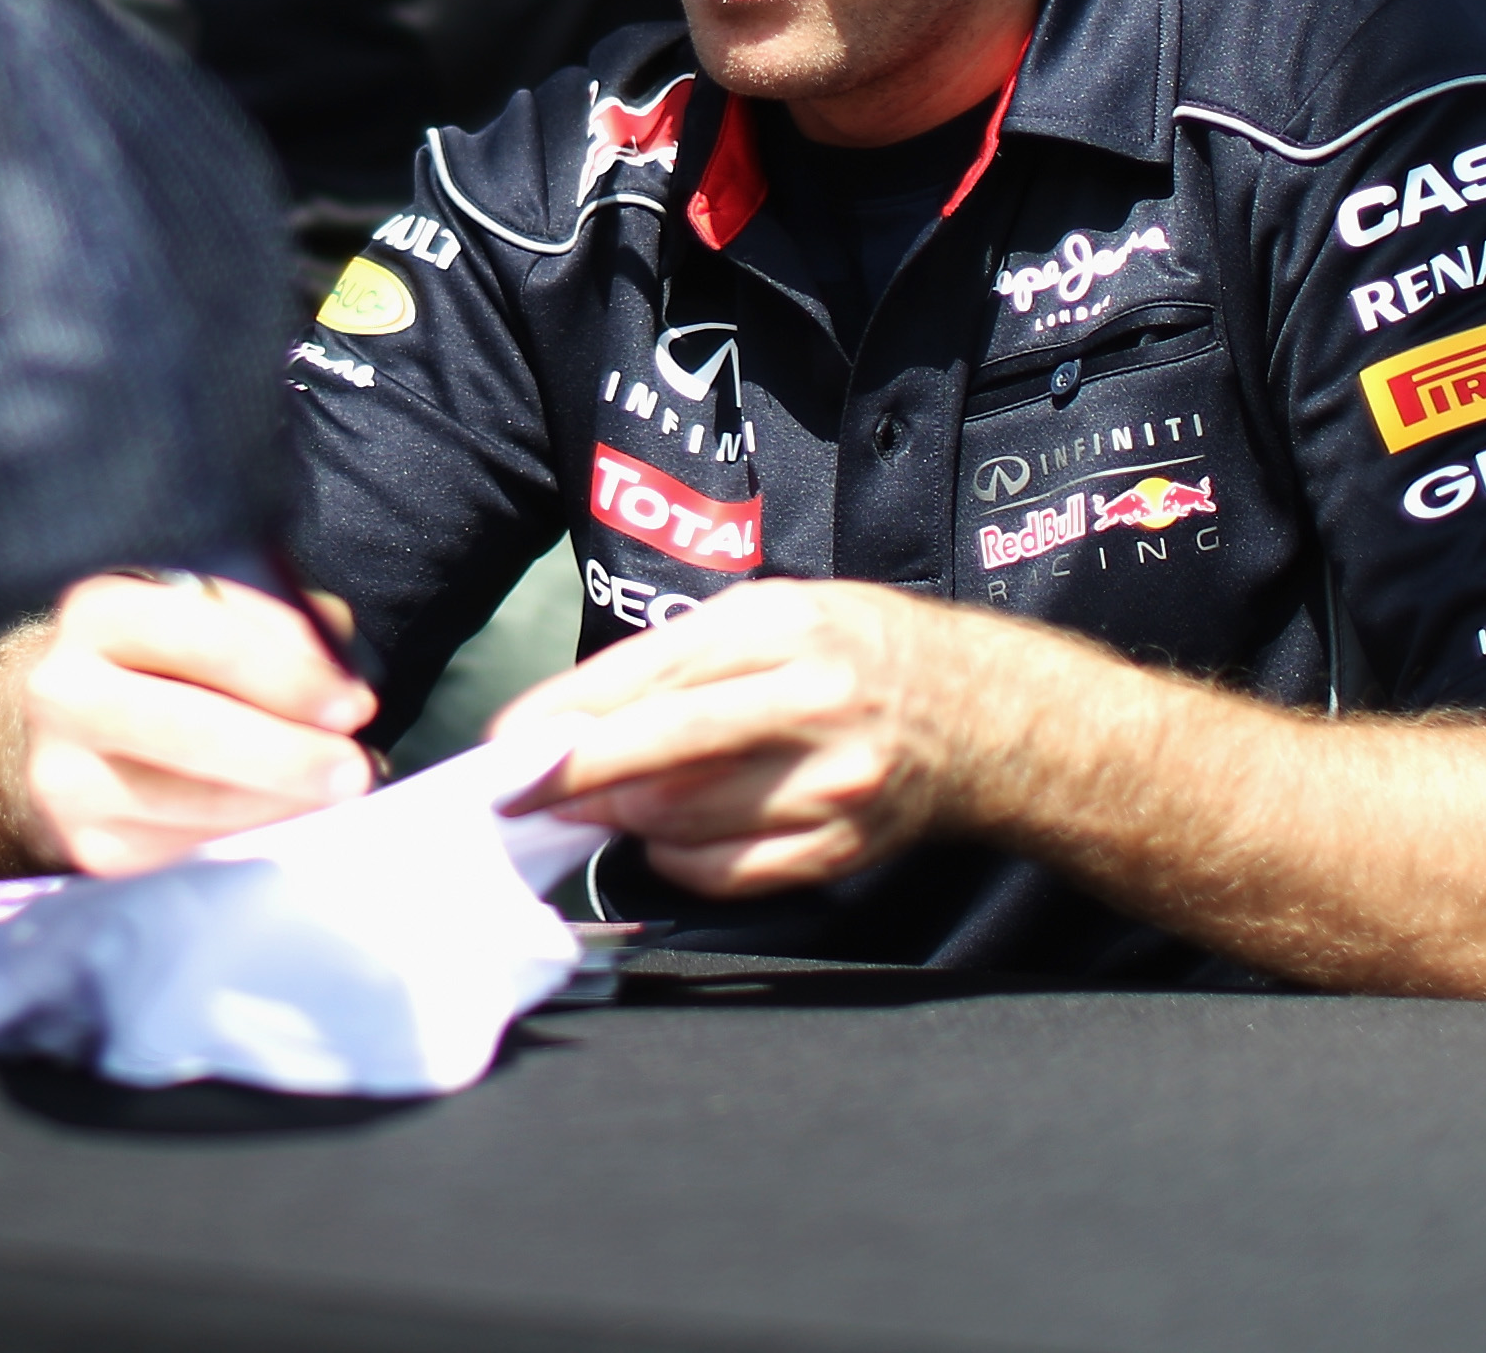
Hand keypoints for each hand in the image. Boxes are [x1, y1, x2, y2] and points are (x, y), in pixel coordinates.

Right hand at [1, 573, 376, 874]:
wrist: (53, 730)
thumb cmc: (157, 660)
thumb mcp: (202, 612)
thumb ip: (274, 621)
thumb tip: (339, 657)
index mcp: (100, 612)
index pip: (201, 637)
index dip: (286, 674)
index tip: (353, 704)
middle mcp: (64, 692)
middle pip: (189, 729)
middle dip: (286, 754)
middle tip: (355, 768)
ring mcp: (66, 777)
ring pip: (192, 803)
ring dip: (280, 803)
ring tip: (334, 796)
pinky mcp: (87, 845)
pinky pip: (185, 850)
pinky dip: (248, 839)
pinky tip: (286, 822)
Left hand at [492, 579, 996, 896]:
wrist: (980, 713)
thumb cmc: (856, 650)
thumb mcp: (772, 614)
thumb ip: (677, 663)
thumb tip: (571, 722)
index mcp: (782, 628)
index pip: (649, 677)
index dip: (565, 717)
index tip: (506, 744)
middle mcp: (810, 702)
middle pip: (662, 754)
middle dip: (573, 779)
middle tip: (518, 794)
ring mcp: (832, 781)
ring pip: (688, 820)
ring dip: (625, 819)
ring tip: (606, 803)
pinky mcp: (844, 845)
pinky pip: (731, 871)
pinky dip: (680, 861)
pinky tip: (670, 837)